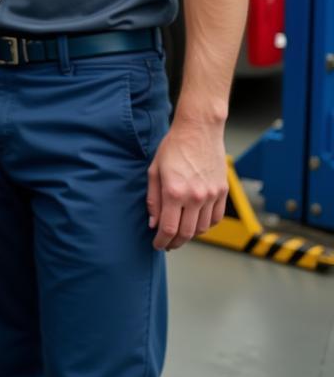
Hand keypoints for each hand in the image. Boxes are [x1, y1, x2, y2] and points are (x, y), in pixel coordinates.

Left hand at [146, 117, 227, 250]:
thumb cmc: (173, 147)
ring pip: (202, 228)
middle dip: (175, 242)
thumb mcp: (154, 171)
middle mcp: (195, 196)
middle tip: (168, 244)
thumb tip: (153, 223)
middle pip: (186, 233)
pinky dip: (206, 225)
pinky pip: (216, 218)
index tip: (157, 245)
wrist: (198, 130)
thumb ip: (153, 199)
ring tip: (180, 233)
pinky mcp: (223, 191)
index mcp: (174, 191)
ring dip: (190, 235)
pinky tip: (196, 223)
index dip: (161, 241)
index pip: (168, 228)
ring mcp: (211, 195)